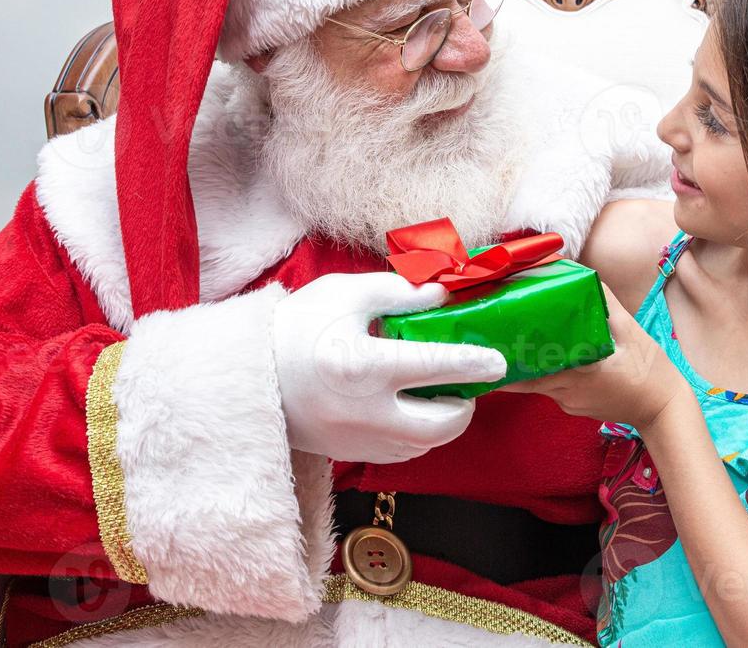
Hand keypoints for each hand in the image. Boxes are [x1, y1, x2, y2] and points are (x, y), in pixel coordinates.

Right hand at [270, 272, 507, 463]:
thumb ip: (398, 292)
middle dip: (465, 406)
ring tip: (442, 396)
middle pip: (440, 425)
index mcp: (364, 365)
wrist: (249, 373)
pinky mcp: (350, 453)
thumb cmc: (298, 326)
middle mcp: (365, 411)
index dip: (473, 364)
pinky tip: (413, 412)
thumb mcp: (345, 294)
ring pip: (423, 445)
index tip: (497, 362)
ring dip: (443, 424)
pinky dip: (418, 437)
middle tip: (469, 385)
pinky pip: (401, 454)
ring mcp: (357, 438)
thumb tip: (442, 297)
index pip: (435, 367)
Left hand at [500, 284, 682, 428]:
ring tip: (514, 345)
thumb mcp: (629, 330)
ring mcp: (569, 403)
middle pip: (528, 379)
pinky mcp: (575, 407)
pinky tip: (551, 359)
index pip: (531, 374)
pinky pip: (554, 390)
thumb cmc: (649, 370)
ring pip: (540, 384)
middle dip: (512, 362)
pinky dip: (549, 374)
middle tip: (494, 343)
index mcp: (576, 374)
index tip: (492, 350)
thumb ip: (604, 303)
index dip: (509, 364)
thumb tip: (584, 276)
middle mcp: (567, 393)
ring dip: (530, 367)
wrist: (665, 410)